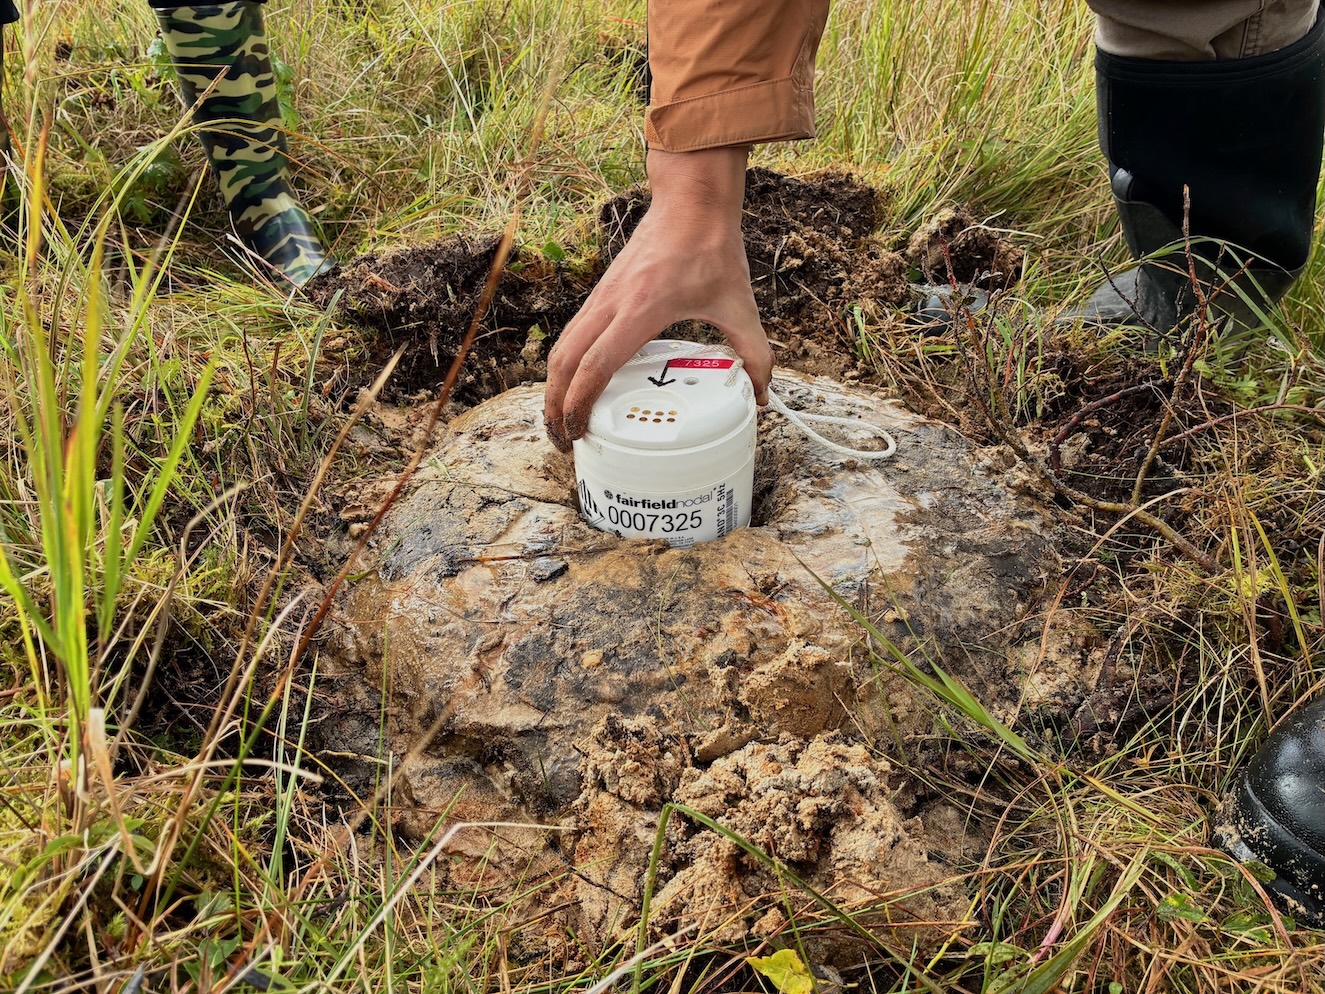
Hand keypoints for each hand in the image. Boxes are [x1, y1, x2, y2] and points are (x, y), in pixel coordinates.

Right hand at [543, 146, 771, 451]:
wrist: (690, 201)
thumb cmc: (710, 247)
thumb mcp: (739, 304)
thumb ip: (755, 351)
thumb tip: (760, 392)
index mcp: (642, 309)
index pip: (596, 364)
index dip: (581, 403)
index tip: (581, 431)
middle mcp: (612, 303)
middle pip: (564, 361)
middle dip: (555, 405)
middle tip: (564, 439)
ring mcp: (602, 296)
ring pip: (562, 346)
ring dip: (554, 385)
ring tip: (561, 419)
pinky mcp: (602, 293)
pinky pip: (572, 333)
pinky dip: (566, 364)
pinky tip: (577, 382)